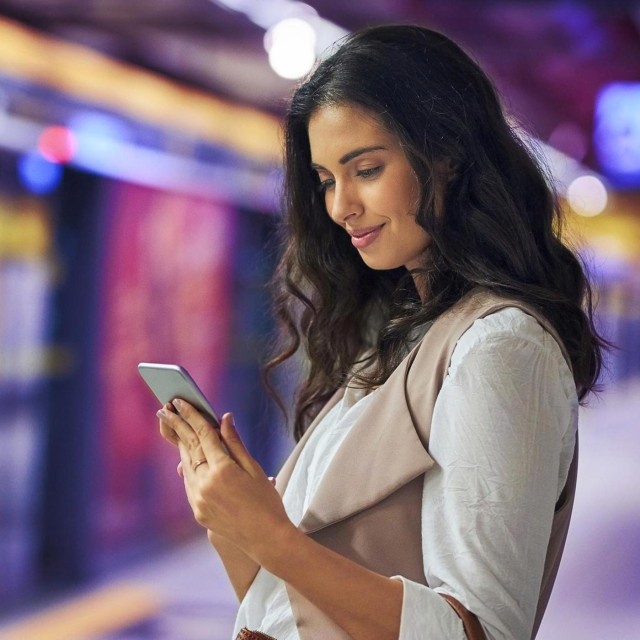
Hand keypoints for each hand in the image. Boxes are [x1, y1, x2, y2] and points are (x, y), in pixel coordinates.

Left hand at [157, 400, 292, 561]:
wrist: (266, 538)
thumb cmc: (266, 501)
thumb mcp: (254, 468)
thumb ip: (235, 443)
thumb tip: (224, 418)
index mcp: (222, 470)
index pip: (202, 435)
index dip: (191, 416)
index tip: (180, 402)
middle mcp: (205, 484)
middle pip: (188, 447)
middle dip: (176, 426)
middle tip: (165, 409)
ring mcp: (198, 500)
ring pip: (186, 465)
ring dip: (181, 445)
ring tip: (174, 427)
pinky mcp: (197, 511)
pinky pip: (189, 483)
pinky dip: (187, 467)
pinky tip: (186, 457)